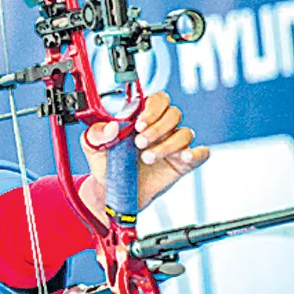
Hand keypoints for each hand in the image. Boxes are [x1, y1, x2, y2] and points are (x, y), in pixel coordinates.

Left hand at [79, 92, 209, 215]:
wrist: (112, 192)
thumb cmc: (106, 163)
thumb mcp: (93, 146)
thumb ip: (96, 133)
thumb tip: (112, 126)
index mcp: (141, 117)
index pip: (158, 100)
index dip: (151, 109)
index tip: (138, 124)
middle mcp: (160, 128)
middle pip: (173, 114)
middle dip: (157, 128)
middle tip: (139, 143)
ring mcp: (173, 145)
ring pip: (184, 133)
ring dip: (167, 145)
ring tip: (147, 158)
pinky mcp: (182, 163)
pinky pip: (200, 153)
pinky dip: (196, 153)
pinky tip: (184, 157)